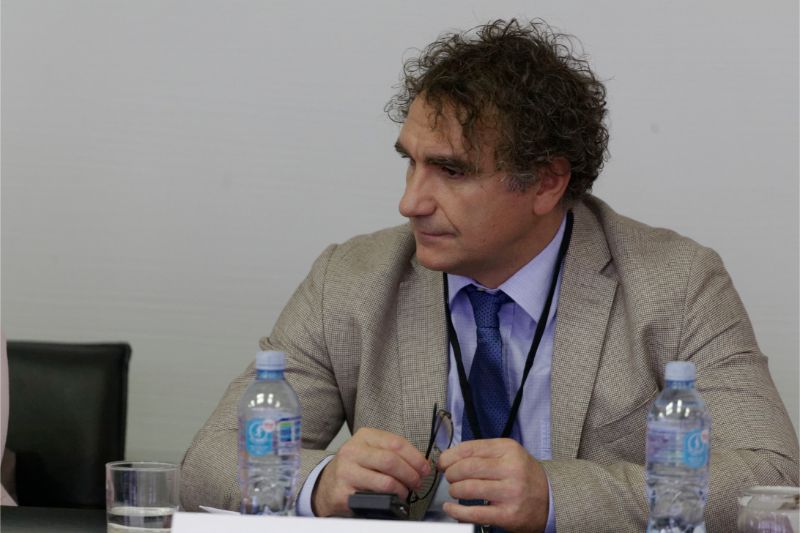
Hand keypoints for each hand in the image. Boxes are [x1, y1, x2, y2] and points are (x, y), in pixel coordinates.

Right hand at [311, 427, 430, 516]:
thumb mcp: (370, 450)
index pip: (396, 443)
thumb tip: (420, 463)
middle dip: (411, 474)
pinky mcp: (344, 492)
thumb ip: (392, 452)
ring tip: (406, 491)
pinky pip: (375, 497)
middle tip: (417, 482)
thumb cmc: (354, 467)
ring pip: (386, 481)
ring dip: (403, 489)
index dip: (415, 457)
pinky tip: (393, 499)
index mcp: (363, 436)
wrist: (326, 485)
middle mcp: (352, 451)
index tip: (425, 468)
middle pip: (391, 461)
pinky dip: (390, 499)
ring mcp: (346, 471)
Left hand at [437, 438, 548, 532]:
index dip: (450, 456)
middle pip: (467, 468)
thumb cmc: (523, 475)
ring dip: (454, 490)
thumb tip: (449, 458)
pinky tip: (451, 508)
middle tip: (449, 477)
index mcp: (508, 449)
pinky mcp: (508, 514)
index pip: (470, 449)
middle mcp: (511, 469)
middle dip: (451, 473)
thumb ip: (481, 453)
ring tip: (455, 491)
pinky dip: (457, 511)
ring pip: (468, 488)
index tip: (443, 462)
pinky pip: (474, 513)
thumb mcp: (508, 454)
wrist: (550, 498)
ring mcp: (510, 492)